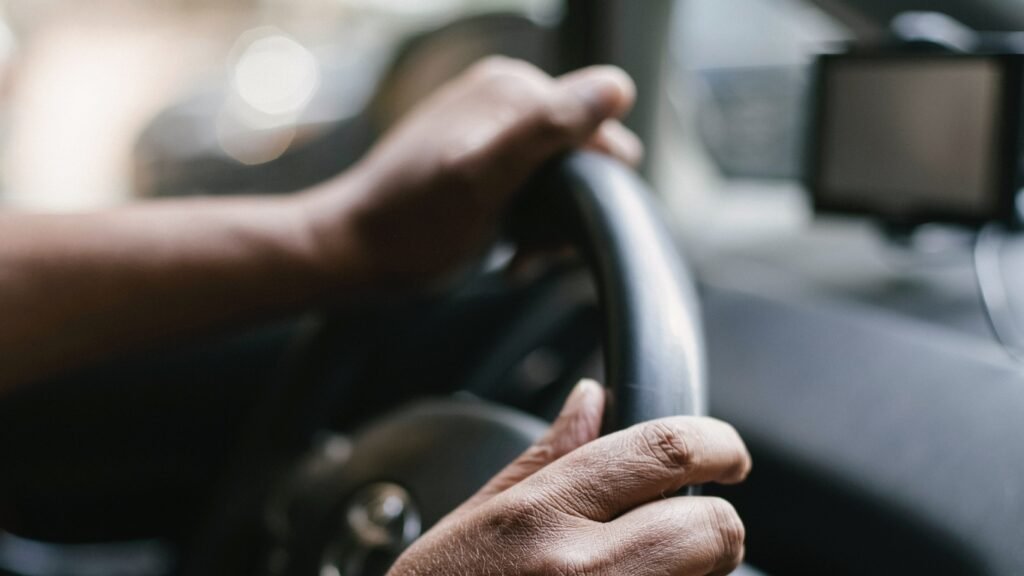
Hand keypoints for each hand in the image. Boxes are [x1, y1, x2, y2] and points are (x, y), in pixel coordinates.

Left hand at [303, 57, 642, 290]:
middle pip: (581, 155)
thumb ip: (547, 128)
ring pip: (558, 177)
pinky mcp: (476, 157)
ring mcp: (488, 126)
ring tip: (515, 253)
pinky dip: (527, 222)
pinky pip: (529, 186)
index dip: (593, 187)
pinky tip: (505, 248)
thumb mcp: (484, 179)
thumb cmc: (414, 227)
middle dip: (569, 209)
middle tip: (530, 249)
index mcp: (513, 89)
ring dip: (549, 224)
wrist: (349, 252)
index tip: (556, 231)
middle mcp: (503, 97)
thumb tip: (617, 88)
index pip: (600, 129)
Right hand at [388, 380, 751, 575]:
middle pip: (712, 527)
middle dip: (716, 523)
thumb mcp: (476, 519)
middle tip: (692, 527)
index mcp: (541, 514)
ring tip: (643, 573)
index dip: (716, 442)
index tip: (727, 452)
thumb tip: (593, 399)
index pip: (663, 450)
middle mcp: (581, 570)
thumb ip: (547, 457)